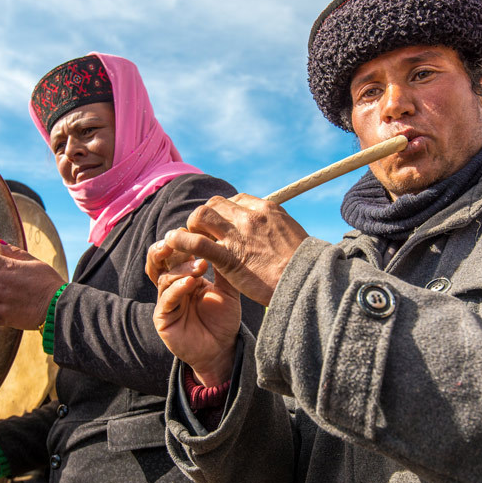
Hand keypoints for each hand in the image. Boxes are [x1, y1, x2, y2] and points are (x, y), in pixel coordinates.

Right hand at [147, 242, 240, 385]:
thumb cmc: (224, 319)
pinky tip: (190, 283)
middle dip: (166, 247)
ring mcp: (166, 302)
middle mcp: (172, 286)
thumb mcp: (228, 290)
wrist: (223, 349)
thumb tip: (226, 241)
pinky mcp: (163, 319)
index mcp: (185, 276)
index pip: (176, 253)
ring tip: (199, 267)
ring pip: (164, 278)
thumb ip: (225, 269)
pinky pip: (166, 300)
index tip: (193, 230)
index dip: (181, 241)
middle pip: (159, 261)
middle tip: (178, 238)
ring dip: (181, 269)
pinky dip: (177, 289)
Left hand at [162, 194, 307, 305]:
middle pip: (215, 204)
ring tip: (190, 239)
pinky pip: (197, 243)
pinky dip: (182, 241)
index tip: (223, 225)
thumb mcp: (293, 235)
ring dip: (192, 226)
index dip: (224, 211)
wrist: (307, 282)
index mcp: (267, 209)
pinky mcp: (229, 258)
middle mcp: (250, 217)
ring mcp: (238, 236)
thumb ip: (276, 227)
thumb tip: (271, 228)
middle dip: (205, 217)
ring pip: (201, 216)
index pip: (236, 200)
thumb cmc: (304, 265)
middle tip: (203, 233)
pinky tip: (173, 243)